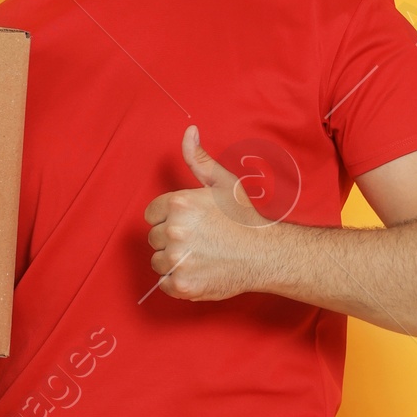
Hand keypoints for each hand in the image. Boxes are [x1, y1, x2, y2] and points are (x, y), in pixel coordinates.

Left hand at [144, 127, 272, 301]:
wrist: (265, 255)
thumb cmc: (244, 219)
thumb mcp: (223, 183)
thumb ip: (198, 159)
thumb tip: (189, 131)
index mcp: (179, 204)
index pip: (151, 214)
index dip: (168, 218)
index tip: (189, 224)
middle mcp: (174, 231)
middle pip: (153, 238)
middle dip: (171, 239)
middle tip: (199, 240)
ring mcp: (176, 260)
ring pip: (157, 261)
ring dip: (173, 261)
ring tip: (200, 256)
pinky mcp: (181, 284)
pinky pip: (164, 283)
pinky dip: (178, 281)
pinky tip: (199, 271)